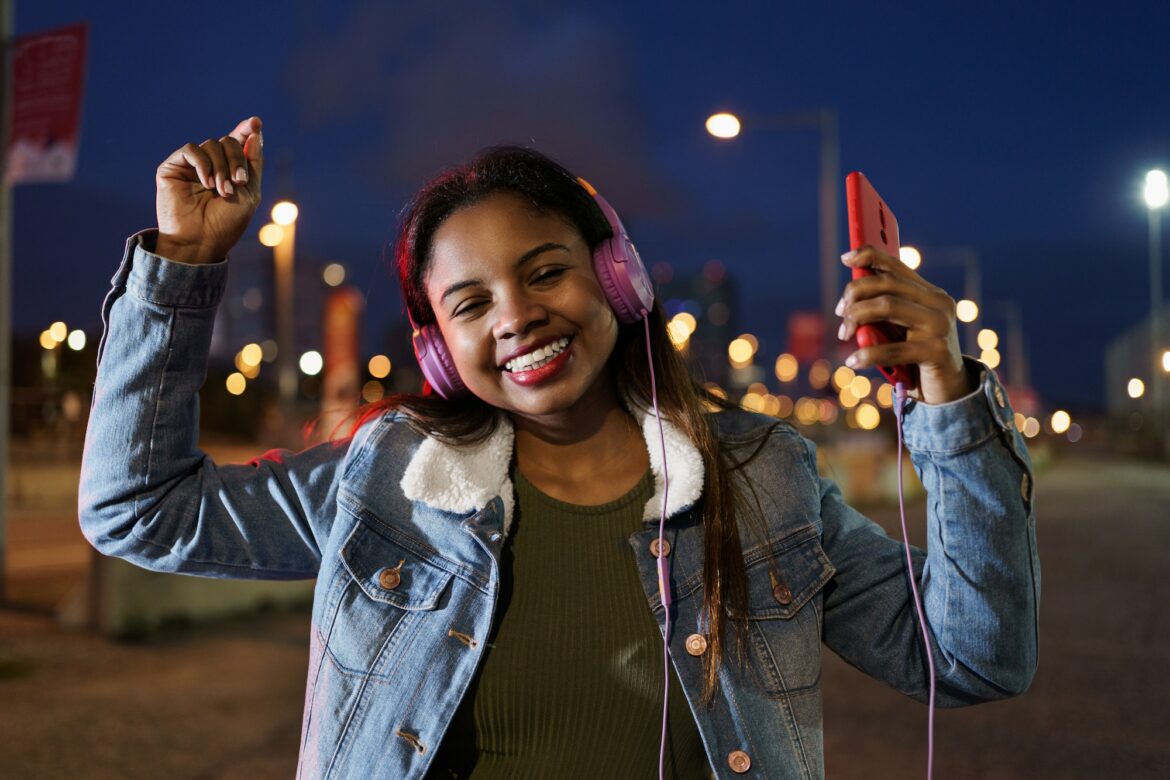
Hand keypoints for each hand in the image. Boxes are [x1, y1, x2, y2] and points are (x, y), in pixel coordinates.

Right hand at [155, 116, 263, 263]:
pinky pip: (191, 150)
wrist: (201, 241)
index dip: (247, 130)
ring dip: (222, 167)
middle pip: (228, 141)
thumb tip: (255, 132)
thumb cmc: (226, 223)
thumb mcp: (250, 192)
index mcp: (230, 169)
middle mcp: (211, 164)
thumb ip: (254, 163)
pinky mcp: (173, 167)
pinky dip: (203, 164)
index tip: (256, 122)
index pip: (239, 141)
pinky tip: (206, 184)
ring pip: (212, 144)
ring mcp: (192, 165)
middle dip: (238, 159)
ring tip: (221, 191)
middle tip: (238, 182)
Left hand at [837, 246, 971, 404]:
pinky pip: (892, 349)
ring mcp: (939, 326)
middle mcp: (938, 304)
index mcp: (931, 294)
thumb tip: (849, 300)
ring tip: (843, 334)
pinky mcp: (936, 352)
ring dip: (857, 317)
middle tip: (840, 312)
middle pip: (887, 284)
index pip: (897, 266)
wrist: (948, 390)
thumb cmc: (917, 358)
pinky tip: (852, 361)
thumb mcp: (901, 329)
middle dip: (855, 294)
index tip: (845, 258)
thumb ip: (884, 312)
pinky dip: (866, 354)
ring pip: (887, 306)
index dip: (869, 255)